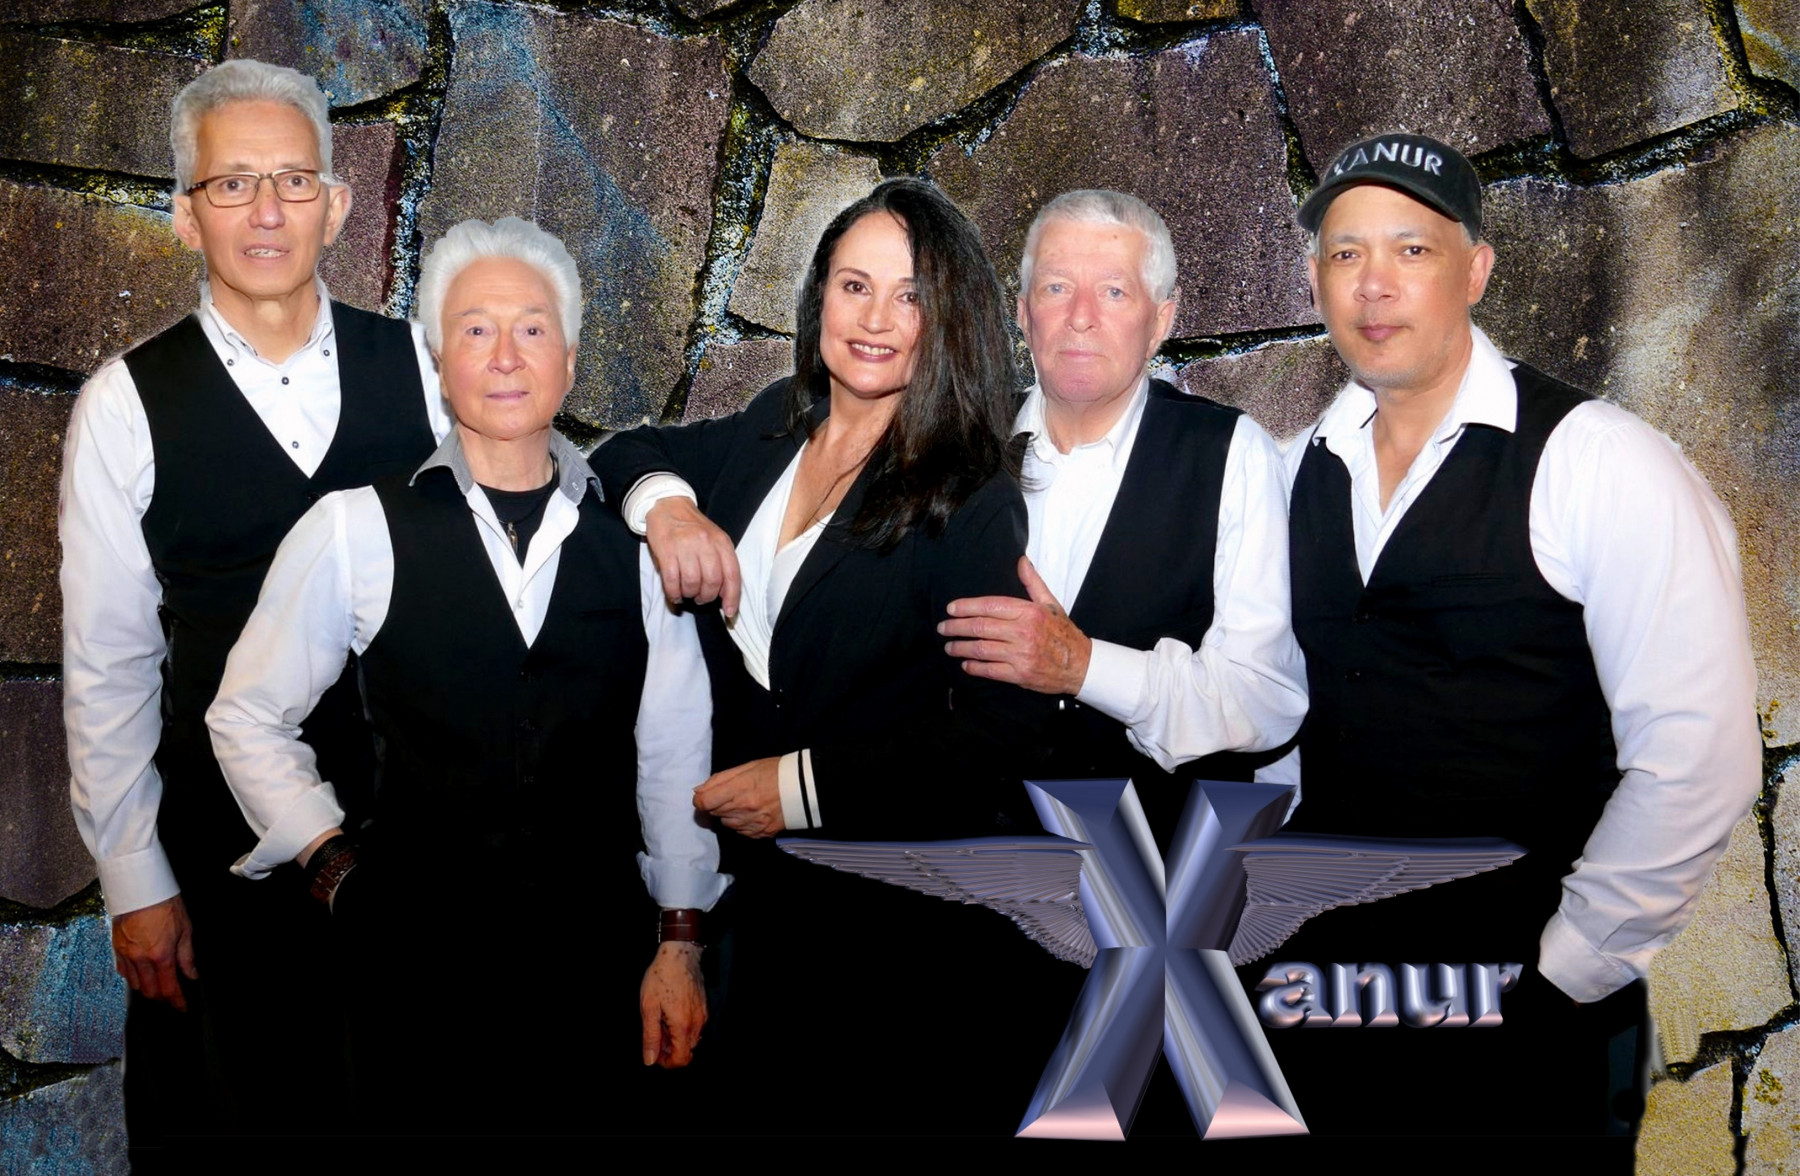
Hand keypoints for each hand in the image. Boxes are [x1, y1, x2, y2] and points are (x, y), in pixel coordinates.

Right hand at [112, 894, 198, 1011]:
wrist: (140, 888)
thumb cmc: (166, 905)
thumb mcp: (185, 930)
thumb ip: (187, 956)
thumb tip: (192, 975)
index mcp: (161, 956)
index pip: (168, 988)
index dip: (176, 1001)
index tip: (182, 1008)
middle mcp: (141, 960)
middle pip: (150, 992)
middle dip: (162, 998)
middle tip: (172, 997)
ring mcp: (126, 955)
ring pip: (135, 985)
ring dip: (148, 989)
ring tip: (159, 986)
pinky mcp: (116, 949)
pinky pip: (124, 972)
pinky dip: (134, 978)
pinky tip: (142, 974)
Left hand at [640, 941, 705, 1067]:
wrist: (680, 954)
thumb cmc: (661, 978)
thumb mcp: (648, 1008)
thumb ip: (650, 1037)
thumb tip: (650, 1060)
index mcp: (682, 1026)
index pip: (681, 1060)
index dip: (666, 1063)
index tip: (654, 1052)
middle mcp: (697, 1024)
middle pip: (686, 1051)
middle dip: (669, 1049)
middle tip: (654, 1031)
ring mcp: (703, 1015)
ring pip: (690, 1040)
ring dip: (676, 1038)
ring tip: (661, 1019)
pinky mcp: (704, 1007)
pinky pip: (695, 1027)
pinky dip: (682, 1027)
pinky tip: (670, 1011)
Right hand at [645, 496, 740, 617]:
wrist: (668, 505)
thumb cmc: (693, 528)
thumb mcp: (714, 539)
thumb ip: (722, 562)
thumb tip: (727, 594)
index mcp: (721, 541)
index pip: (732, 574)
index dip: (732, 597)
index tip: (729, 612)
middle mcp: (705, 543)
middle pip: (712, 581)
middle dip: (707, 597)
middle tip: (701, 598)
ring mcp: (685, 546)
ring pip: (692, 583)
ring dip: (690, 594)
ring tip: (687, 593)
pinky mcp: (666, 551)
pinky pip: (672, 581)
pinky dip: (674, 593)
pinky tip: (675, 594)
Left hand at [694, 757, 784, 837]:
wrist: (805, 788)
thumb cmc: (775, 772)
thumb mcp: (747, 767)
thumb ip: (720, 779)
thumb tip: (698, 791)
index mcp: (739, 789)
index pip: (704, 802)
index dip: (700, 800)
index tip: (705, 796)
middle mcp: (743, 809)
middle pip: (713, 813)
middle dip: (717, 804)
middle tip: (732, 794)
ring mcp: (752, 824)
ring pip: (726, 823)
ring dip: (730, 814)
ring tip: (746, 802)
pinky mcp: (761, 833)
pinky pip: (741, 831)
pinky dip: (742, 823)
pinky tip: (754, 812)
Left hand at [939, 555, 1092, 695]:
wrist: (1081, 665)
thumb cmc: (1063, 632)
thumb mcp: (1051, 603)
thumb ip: (1033, 582)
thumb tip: (1021, 560)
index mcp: (1028, 612)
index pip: (990, 606)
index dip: (967, 607)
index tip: (951, 609)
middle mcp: (1023, 632)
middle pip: (980, 627)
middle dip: (957, 627)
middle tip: (943, 628)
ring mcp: (1020, 654)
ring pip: (981, 649)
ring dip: (960, 648)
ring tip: (949, 646)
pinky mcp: (1020, 674)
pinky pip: (990, 670)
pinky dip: (974, 667)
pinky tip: (965, 664)